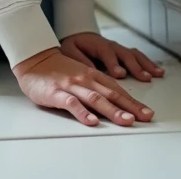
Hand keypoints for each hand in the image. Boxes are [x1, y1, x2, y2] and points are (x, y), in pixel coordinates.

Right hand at [12, 47, 154, 127]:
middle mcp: (85, 79)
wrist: (34, 59)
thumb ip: (96, 87)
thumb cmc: (57, 69)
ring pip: (95, 99)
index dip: (133, 102)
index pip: (117, 90)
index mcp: (93, 76)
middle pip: (111, 94)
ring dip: (112, 110)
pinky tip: (92, 121)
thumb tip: (115, 102)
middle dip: (130, 107)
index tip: (146, 113)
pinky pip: (71, 103)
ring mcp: (72, 86)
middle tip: (145, 117)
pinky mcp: (57, 93)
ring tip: (126, 121)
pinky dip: (83, 113)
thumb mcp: (81, 75)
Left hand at [60, 31, 164, 81]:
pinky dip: (148, 64)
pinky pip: (138, 57)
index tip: (120, 74)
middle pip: (126, 55)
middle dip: (136, 68)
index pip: (108, 54)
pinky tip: (157, 72)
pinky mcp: (123, 54)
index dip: (114, 64)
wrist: (78, 35)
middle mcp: (112, 46)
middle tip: (145, 79)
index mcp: (98, 46)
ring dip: (146, 65)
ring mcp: (119, 50)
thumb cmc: (74, 45)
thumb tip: (88, 70)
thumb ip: (78, 59)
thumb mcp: (70, 50)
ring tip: (157, 75)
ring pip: (135, 55)